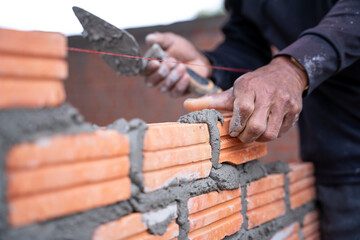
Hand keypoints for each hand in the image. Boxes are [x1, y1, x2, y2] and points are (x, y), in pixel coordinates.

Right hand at [142, 32, 210, 96]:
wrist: (198, 58)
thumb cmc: (181, 49)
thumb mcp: (171, 40)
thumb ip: (159, 39)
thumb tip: (149, 39)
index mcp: (151, 66)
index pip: (143, 71)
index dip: (148, 68)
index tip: (156, 62)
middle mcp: (156, 78)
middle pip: (150, 81)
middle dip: (161, 72)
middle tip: (173, 61)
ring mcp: (166, 86)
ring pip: (163, 87)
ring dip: (172, 77)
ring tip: (182, 66)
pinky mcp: (177, 92)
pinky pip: (174, 93)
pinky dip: (180, 85)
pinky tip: (187, 76)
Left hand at [184, 56, 307, 142]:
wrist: (286, 73)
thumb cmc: (254, 85)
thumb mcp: (234, 89)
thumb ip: (211, 100)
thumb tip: (185, 105)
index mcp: (248, 86)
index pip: (243, 109)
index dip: (236, 124)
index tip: (233, 130)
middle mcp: (268, 94)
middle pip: (256, 126)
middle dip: (246, 136)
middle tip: (241, 135)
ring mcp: (283, 103)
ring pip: (270, 133)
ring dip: (259, 138)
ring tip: (253, 133)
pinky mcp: (295, 111)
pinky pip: (281, 132)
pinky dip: (272, 134)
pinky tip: (266, 127)